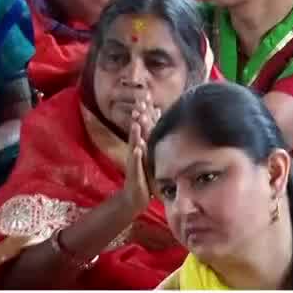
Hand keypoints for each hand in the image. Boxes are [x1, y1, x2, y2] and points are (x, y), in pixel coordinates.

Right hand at [121, 94, 159, 214]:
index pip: (144, 126)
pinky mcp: (135, 173)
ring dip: (135, 135)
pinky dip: (136, 156)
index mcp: (142, 145)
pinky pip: (136, 163)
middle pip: (137, 132)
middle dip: (138, 119)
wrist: (135, 196)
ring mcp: (134, 162)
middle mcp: (136, 151)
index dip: (145, 111)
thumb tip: (158, 115)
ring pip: (134, 145)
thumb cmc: (145, 174)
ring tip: (136, 125)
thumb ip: (153, 136)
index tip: (146, 96)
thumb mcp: (151, 154)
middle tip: (139, 105)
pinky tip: (137, 148)